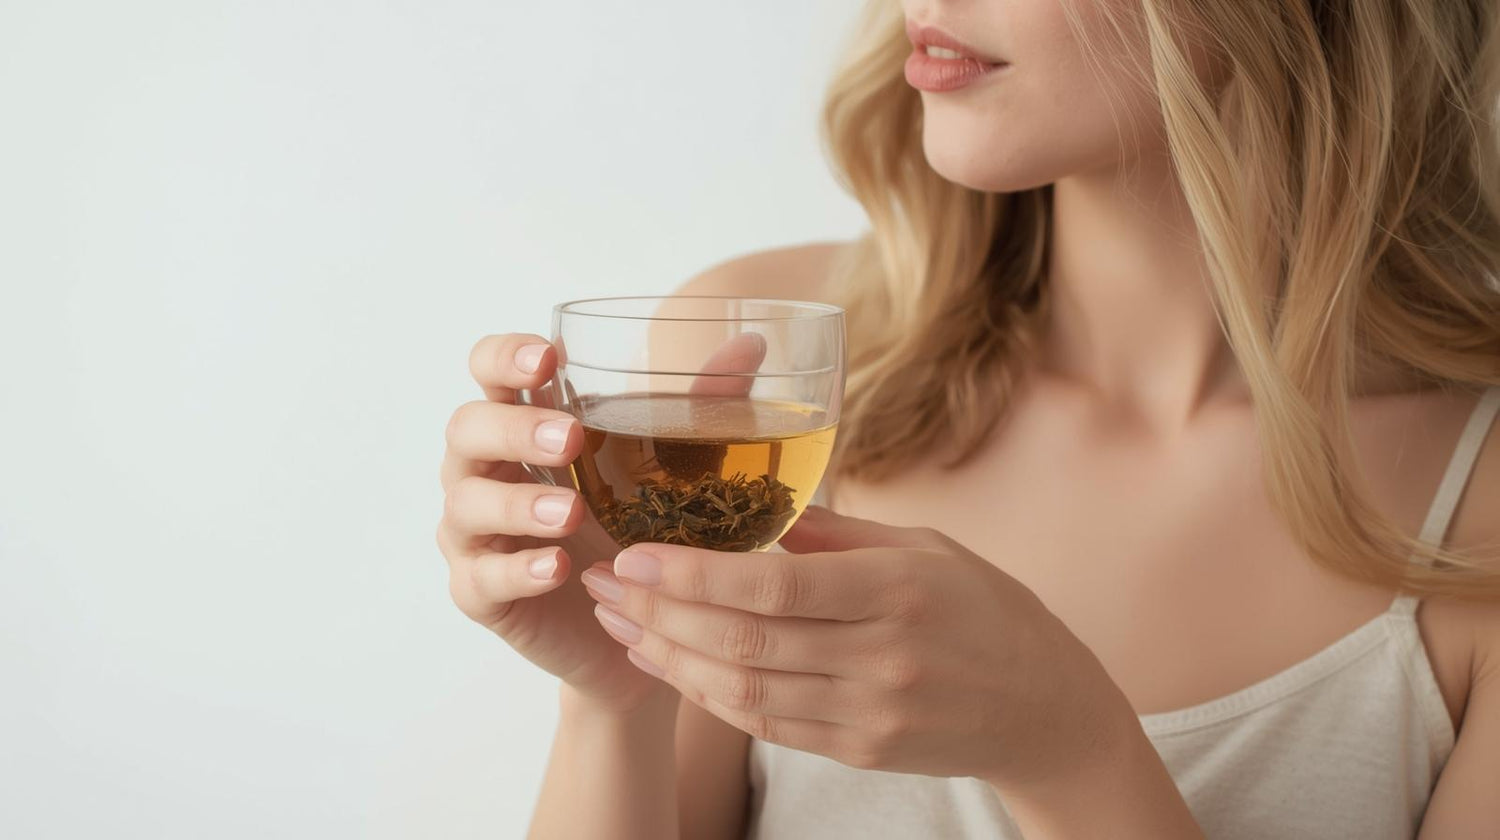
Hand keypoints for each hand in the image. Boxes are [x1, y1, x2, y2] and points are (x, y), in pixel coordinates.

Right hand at [437, 333, 671, 711]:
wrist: (641, 627)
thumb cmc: (641, 527)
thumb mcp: (678, 464)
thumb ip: (706, 405)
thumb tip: (751, 346)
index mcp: (526, 424)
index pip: (489, 370)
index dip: (504, 356)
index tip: (548, 358)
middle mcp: (490, 470)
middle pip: (466, 429)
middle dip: (514, 428)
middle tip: (569, 439)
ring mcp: (478, 533)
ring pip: (466, 504)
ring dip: (517, 503)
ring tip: (569, 510)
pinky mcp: (482, 593)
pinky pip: (482, 578)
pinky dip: (519, 570)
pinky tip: (557, 568)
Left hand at [578, 505, 1136, 789]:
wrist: (1043, 707)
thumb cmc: (986, 608)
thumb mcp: (926, 547)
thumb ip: (840, 533)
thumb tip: (758, 506)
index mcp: (899, 590)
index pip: (776, 588)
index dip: (695, 576)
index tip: (635, 554)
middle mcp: (882, 657)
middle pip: (746, 643)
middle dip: (660, 613)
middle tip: (602, 582)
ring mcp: (870, 712)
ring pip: (744, 690)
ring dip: (669, 658)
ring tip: (617, 624)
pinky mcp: (859, 750)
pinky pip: (766, 724)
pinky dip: (708, 696)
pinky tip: (669, 664)